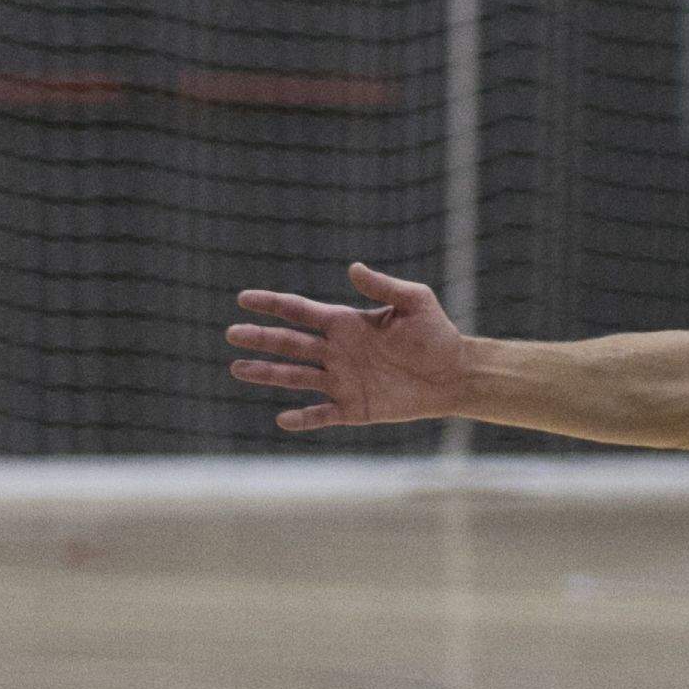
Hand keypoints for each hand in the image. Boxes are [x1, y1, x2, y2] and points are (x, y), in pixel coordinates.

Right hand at [227, 262, 470, 432]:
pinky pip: (322, 414)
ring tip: (237, 368)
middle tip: (232, 334)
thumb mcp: (415, 302)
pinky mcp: (355, 408)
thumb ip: (384, 286)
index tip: (244, 299)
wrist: (455, 374)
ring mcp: (342, 380)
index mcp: (346, 323)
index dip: (273, 305)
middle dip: (261, 338)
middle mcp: (337, 351)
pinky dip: (304, 418)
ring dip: (268, 373)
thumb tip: (353, 268)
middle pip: (290, 344)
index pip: (301, 312)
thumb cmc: (437, 335)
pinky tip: (283, 420)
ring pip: (296, 377)